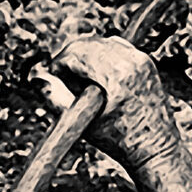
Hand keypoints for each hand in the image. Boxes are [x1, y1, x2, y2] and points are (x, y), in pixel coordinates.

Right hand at [33, 28, 179, 168]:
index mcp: (116, 74)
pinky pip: (118, 47)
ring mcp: (141, 60)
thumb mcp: (82, 122)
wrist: (154, 149)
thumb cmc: (118, 141)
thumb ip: (56, 98)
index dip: (59, 63)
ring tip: (80, 80)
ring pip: (102, 42)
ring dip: (86, 55)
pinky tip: (97, 76)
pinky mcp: (146, 63)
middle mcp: (131, 61)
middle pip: (89, 43)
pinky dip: (103, 56)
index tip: (51, 75)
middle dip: (71, 57)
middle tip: (61, 77)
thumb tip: (37, 79)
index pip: (77, 53)